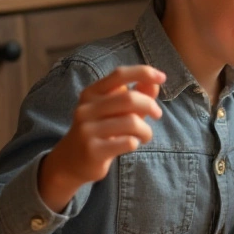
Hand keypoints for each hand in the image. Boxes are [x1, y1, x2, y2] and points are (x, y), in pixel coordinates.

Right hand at [43, 65, 164, 193]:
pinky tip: (132, 144)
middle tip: (157, 115)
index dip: (143, 72)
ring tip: (145, 136)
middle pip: (129, 98)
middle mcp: (86, 108)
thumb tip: (156, 82)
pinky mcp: (93, 150)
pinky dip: (136, 142)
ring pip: (132, 122)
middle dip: (150, 106)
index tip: (162, 77)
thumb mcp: (117, 110)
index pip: (119, 75)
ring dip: (146, 130)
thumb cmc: (101, 131)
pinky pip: (128, 142)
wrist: (71, 161)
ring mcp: (87, 129)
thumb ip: (137, 95)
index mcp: (92, 93)